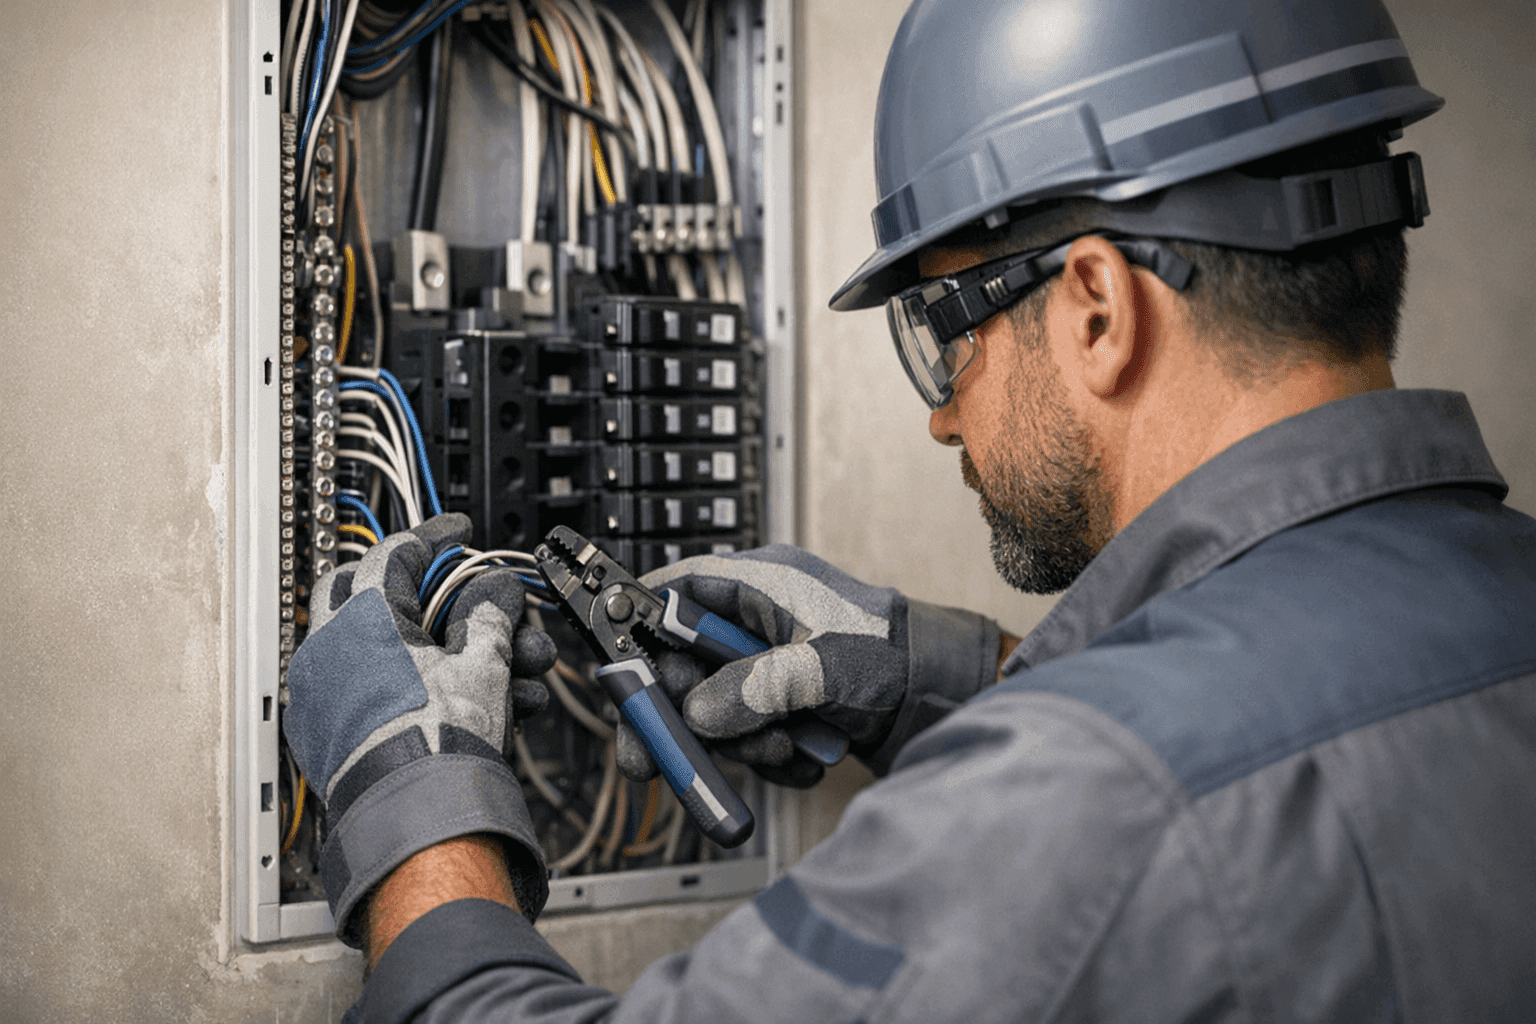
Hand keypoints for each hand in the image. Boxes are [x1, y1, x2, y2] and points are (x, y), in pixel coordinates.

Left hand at [282, 513, 556, 945]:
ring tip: (519, 672)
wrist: (422, 821)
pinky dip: (435, 688)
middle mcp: (331, 652)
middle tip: (473, 599)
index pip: (395, 553)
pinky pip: (388, 692)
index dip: (436, 538)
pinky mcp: (339, 735)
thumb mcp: (483, 660)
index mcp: (358, 620)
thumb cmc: (440, 744)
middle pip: (383, 599)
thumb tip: (494, 592)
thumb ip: (490, 612)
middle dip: (437, 599)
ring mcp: (329, 696)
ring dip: (460, 653)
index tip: (459, 533)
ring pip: (398, 651)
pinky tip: (496, 705)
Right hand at [614, 545, 999, 787]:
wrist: (941, 694)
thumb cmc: (891, 655)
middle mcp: (754, 619)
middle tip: (653, 759)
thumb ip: (755, 686)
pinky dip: (767, 756)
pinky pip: (745, 734)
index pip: (674, 593)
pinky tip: (801, 758)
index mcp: (760, 583)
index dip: (637, 632)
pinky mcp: (778, 702)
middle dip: (683, 714)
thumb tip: (697, 713)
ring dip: (737, 741)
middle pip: (680, 663)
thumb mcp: (822, 668)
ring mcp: (764, 663)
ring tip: (781, 748)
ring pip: (712, 709)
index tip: (617, 677)